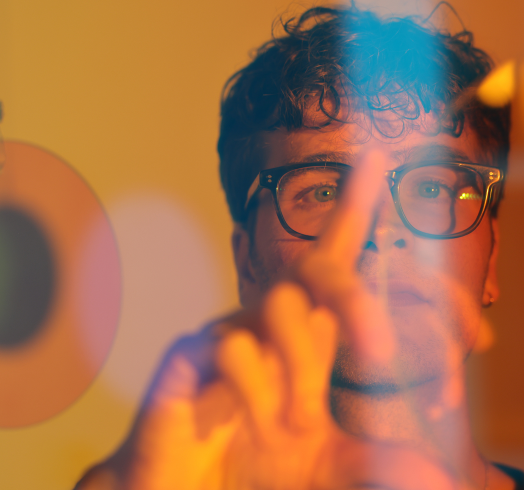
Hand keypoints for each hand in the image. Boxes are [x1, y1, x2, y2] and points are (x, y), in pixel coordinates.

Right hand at [75, 152, 470, 489]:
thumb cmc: (246, 465)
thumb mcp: (322, 463)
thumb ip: (370, 459)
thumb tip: (433, 476)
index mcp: (297, 340)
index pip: (326, 264)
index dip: (350, 213)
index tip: (374, 160)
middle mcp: (262, 325)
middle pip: (312, 272)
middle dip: (353, 298)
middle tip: (380, 347)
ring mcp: (221, 336)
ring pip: (276, 310)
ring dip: (297, 374)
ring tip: (287, 424)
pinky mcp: (184, 358)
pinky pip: (228, 349)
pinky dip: (250, 393)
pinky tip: (234, 421)